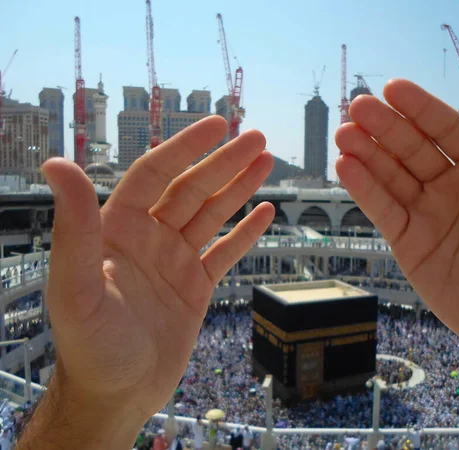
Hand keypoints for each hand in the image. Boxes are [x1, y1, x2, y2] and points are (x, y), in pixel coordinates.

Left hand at [42, 116, 273, 420]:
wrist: (116, 396)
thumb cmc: (90, 347)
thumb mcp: (76, 287)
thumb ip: (74, 227)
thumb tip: (55, 163)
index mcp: (118, 229)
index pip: (156, 174)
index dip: (186, 149)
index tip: (217, 126)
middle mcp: (148, 239)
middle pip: (192, 190)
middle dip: (225, 163)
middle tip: (258, 140)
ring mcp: (173, 262)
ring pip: (212, 215)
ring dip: (239, 189)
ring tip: (266, 163)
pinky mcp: (194, 287)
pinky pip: (225, 252)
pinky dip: (245, 233)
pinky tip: (265, 213)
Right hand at [336, 80, 458, 353]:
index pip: (446, 129)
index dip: (419, 108)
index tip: (392, 89)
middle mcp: (451, 185)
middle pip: (411, 148)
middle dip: (384, 127)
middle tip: (357, 107)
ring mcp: (427, 213)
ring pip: (390, 175)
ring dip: (366, 153)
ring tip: (344, 134)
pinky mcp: (409, 241)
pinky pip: (383, 210)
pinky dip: (364, 189)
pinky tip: (346, 167)